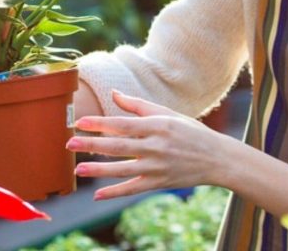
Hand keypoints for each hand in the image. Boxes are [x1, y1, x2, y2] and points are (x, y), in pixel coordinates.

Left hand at [68, 90, 232, 199]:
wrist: (217, 158)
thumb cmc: (191, 132)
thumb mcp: (168, 114)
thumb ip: (138, 105)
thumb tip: (114, 94)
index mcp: (158, 125)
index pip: (123, 124)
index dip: (100, 123)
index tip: (80, 122)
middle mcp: (156, 146)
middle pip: (118, 146)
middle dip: (92, 145)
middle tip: (69, 144)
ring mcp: (158, 166)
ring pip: (123, 169)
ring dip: (99, 170)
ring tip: (79, 169)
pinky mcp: (159, 182)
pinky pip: (133, 188)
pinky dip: (115, 192)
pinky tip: (97, 194)